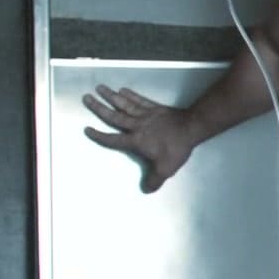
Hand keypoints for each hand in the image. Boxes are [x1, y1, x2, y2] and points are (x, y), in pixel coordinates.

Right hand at [82, 86, 196, 192]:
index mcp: (136, 140)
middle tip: (86, 97)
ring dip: (111, 96)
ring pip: (125, 104)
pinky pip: (140, 100)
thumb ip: (154, 180)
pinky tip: (123, 89)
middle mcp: (137, 125)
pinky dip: (131, 95)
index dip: (99, 136)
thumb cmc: (176, 148)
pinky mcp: (156, 108)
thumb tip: (146, 190)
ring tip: (100, 87)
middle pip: (114, 116)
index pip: (113, 139)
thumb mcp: (165, 169)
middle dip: (99, 108)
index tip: (87, 129)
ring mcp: (146, 114)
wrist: (192, 128)